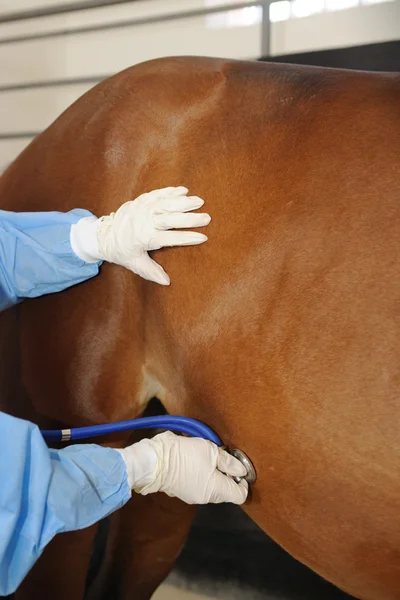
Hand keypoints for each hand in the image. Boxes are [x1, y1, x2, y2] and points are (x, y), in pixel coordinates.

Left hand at [98, 186, 209, 283]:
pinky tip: (184, 190)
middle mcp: (145, 222)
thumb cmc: (123, 252)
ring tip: (199, 201)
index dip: (187, 238)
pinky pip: (157, 194)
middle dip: (190, 219)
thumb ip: (151, 272)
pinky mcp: (140, 200)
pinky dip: (171, 191)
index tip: (203, 237)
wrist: (104, 235)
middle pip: (171, 219)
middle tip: (207, 217)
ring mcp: (142, 209)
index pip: (170, 239)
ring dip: (183, 202)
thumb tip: (166, 282)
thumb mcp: (136, 264)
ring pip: (165, 203)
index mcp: (145, 238)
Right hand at [117, 431, 248, 504]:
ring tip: (207, 455)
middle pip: (225, 490)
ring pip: (211, 485)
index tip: (240, 467)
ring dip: (213, 472)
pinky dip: (201, 473)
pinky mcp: (181, 490)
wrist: (155, 461)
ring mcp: (193, 495)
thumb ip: (229, 462)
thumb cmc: (186, 455)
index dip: (244, 482)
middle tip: (223, 456)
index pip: (240, 495)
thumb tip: (242, 471)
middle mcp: (206, 497)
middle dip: (227, 474)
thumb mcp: (211, 452)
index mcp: (217, 491)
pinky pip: (198, 483)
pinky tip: (195, 459)